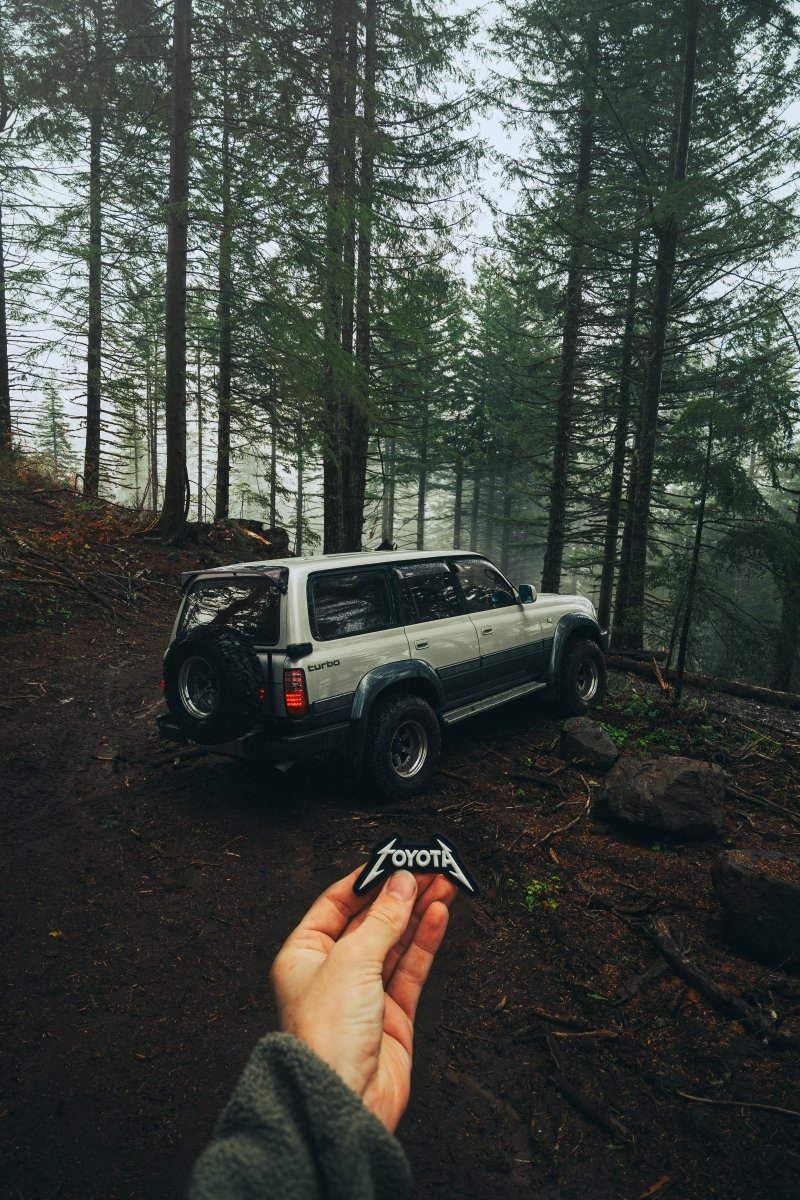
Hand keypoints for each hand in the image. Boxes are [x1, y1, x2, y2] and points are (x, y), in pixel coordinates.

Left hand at [270, 864, 455, 1132]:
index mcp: (304, 955)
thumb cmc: (326, 1037)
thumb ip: (383, 919)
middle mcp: (332, 972)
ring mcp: (364, 994)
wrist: (342, 1103)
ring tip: (444, 883)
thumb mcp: (352, 961)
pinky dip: (425, 940)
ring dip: (418, 911)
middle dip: (400, 893)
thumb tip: (402, 883)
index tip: (395, 859)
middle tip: (429, 867)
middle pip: (371, 920)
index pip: (337, 903)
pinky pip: (411, 968)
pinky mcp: (391, 1016)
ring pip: (395, 941)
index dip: (367, 880)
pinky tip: (438, 915)